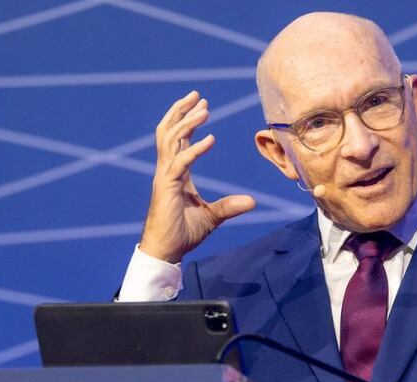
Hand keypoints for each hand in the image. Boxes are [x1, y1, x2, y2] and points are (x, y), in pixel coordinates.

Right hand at [139, 91, 255, 262]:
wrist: (166, 251)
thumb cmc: (182, 234)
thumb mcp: (213, 217)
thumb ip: (230, 206)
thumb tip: (251, 201)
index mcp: (176, 174)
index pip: (178, 141)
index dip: (188, 122)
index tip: (202, 108)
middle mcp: (167, 171)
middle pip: (169, 132)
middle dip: (182, 112)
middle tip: (197, 96)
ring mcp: (165, 177)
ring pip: (171, 141)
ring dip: (186, 122)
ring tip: (202, 109)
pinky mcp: (166, 187)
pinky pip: (180, 163)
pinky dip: (195, 150)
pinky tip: (210, 139)